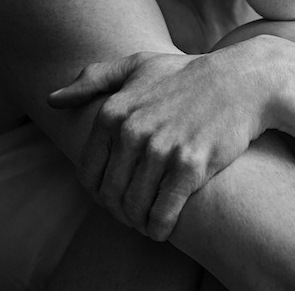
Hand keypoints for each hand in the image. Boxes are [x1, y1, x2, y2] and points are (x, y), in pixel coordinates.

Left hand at [48, 47, 274, 240]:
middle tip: (133, 213)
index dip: (99, 193)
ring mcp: (161, 149)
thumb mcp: (137, 65)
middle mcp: (132, 131)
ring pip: (134, 208)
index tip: (115, 196)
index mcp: (113, 112)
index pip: (89, 174)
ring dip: (138, 223)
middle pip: (111, 195)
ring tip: (147, 222)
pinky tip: (163, 228)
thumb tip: (52, 100)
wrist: (242, 81)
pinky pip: (163, 213)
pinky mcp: (190, 166)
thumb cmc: (187, 74)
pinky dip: (159, 228)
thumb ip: (93, 79)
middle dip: (120, 212)